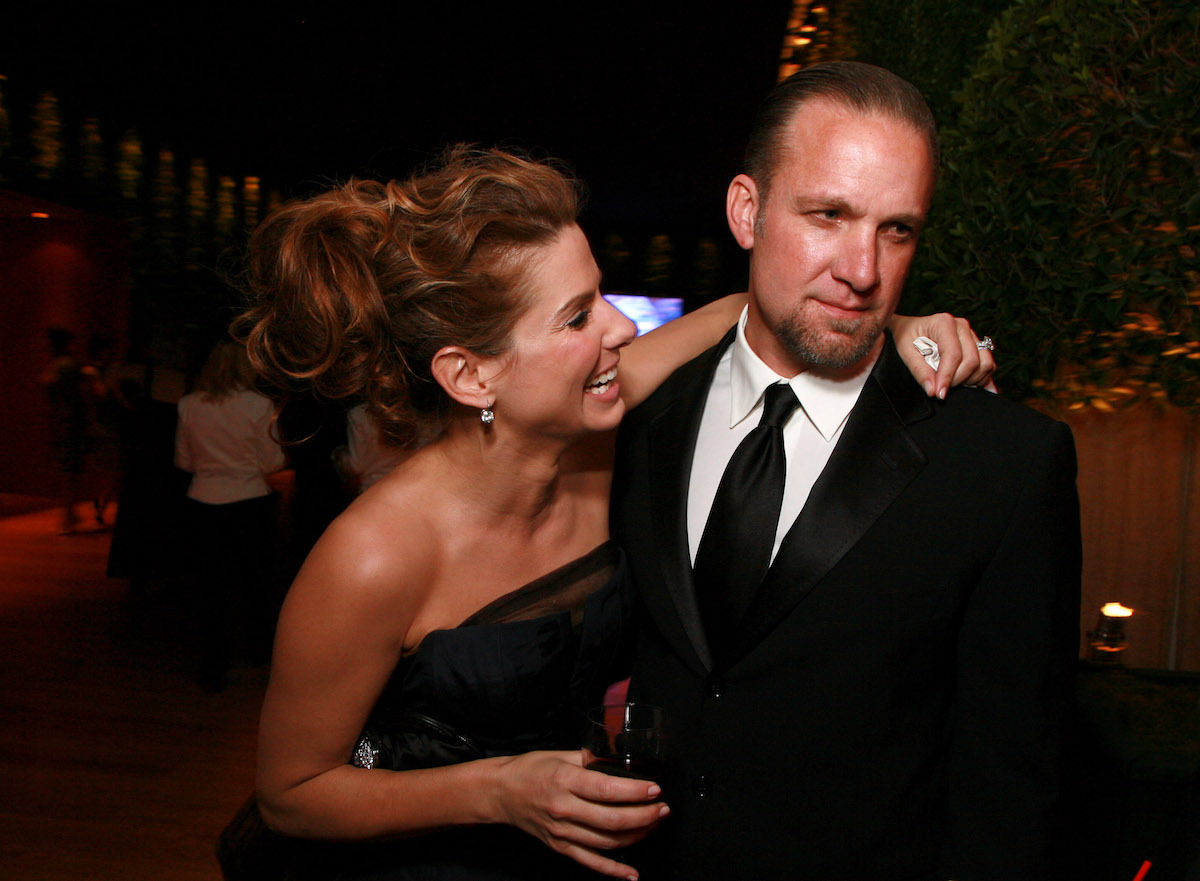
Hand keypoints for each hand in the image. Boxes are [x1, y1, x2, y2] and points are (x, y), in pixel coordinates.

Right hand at [491, 750, 667, 879]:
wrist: (501, 792)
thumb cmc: (530, 770)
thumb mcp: (561, 755)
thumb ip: (591, 759)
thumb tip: (620, 758)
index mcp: (565, 780)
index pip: (608, 790)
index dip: (635, 792)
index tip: (655, 789)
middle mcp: (564, 808)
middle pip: (612, 820)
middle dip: (644, 816)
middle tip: (662, 809)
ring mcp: (562, 832)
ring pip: (607, 842)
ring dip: (636, 835)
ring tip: (653, 825)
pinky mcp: (560, 847)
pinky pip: (591, 863)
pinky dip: (613, 870)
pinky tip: (632, 873)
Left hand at [890, 312, 996, 398]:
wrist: (910, 328)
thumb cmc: (906, 336)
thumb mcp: (905, 351)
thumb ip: (919, 371)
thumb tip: (933, 390)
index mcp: (944, 323)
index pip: (953, 355)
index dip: (948, 377)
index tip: (939, 394)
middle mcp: (962, 326)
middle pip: (972, 361)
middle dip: (958, 380)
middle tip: (941, 388)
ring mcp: (972, 335)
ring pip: (985, 363)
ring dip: (971, 380)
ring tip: (952, 384)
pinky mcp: (978, 345)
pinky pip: (989, 365)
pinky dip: (983, 378)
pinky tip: (972, 387)